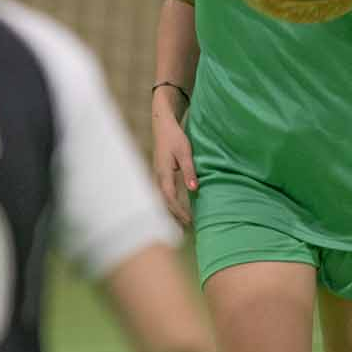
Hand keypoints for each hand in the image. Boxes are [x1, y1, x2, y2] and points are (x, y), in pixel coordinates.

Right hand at [151, 113, 197, 227]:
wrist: (162, 125)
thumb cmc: (174, 137)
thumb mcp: (185, 152)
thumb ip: (189, 171)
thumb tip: (193, 189)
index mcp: (163, 174)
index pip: (171, 199)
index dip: (180, 211)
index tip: (190, 220)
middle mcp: (158, 177)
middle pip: (165, 202)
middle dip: (175, 215)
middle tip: (188, 226)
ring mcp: (157, 175)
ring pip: (163, 198)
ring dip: (172, 210)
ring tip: (182, 221)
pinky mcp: (160, 173)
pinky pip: (164, 192)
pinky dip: (170, 202)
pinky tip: (177, 205)